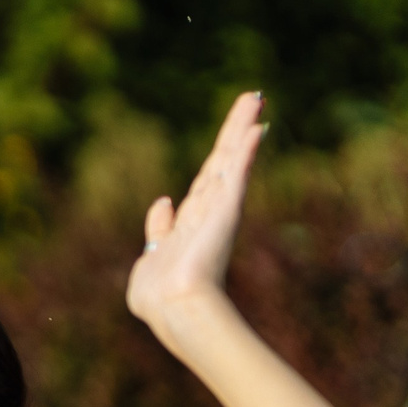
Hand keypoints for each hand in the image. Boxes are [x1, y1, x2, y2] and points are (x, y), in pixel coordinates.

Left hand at [128, 91, 266, 353]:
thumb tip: (163, 202)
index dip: (220, 154)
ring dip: (243, 128)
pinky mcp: (225, 211)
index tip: (235, 132)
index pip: (207, 178)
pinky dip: (245, 151)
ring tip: (256, 98)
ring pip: (231, 159)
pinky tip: (256, 128)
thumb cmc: (158, 297)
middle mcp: (208, 210)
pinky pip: (236, 175)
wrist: (171, 308)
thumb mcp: (151, 258)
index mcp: (190, 221)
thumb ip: (158, 230)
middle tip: (253, 98)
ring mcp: (218, 210)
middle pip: (223, 159)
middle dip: (236, 128)